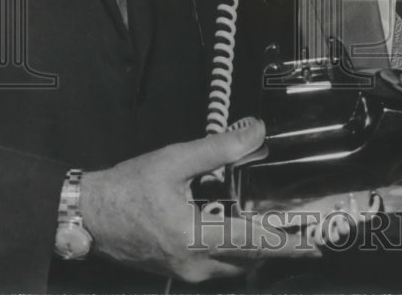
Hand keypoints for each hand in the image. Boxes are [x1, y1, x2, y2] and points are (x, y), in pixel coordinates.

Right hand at [81, 120, 319, 282]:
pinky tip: (243, 231)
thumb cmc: (128, 188)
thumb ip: (219, 148)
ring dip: (256, 249)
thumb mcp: (175, 160)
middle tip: (308, 237)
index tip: (313, 244)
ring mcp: (184, 272)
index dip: (285, 242)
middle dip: (279, 247)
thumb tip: (256, 131)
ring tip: (280, 230)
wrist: (88, 215)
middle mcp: (193, 264)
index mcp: (193, 237)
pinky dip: (236, 251)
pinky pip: (217, 266)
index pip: (251, 242)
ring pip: (234, 266)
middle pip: (249, 259)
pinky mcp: (176, 271)